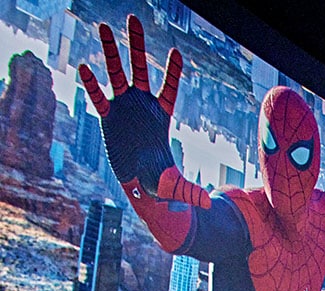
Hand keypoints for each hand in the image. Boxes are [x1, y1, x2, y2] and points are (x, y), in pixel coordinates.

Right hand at [78, 15, 180, 196]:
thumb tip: (207, 204)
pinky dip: (92, 83)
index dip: (172, 73)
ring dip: (110, 51)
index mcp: (161, 116)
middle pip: (140, 69)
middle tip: (133, 19)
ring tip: (103, 26)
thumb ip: (191, 191)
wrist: (140, 185)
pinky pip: (98, 96)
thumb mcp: (176, 186)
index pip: (169, 89)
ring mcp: (124, 108)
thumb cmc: (162, 182)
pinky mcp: (107, 117)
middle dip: (137, 45)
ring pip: (117, 74)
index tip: (177, 54)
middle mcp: (142, 106)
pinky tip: (84, 66)